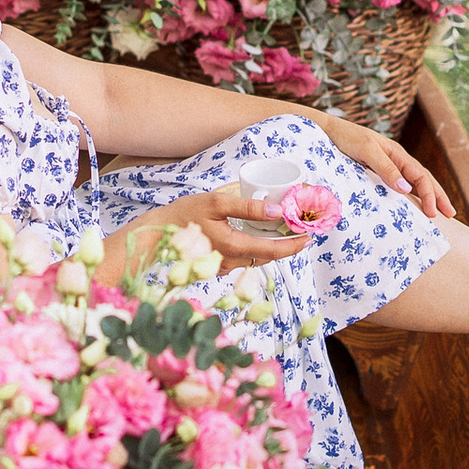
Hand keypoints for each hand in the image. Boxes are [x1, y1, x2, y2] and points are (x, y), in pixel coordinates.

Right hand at [165, 187, 318, 271]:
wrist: (159, 232)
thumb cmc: (186, 213)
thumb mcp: (217, 202)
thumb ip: (248, 208)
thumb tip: (277, 212)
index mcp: (233, 245)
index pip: (273, 250)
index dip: (294, 245)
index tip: (309, 238)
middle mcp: (231, 261)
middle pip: (268, 256)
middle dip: (287, 245)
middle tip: (302, 230)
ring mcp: (225, 266)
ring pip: (256, 258)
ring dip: (272, 246)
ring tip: (285, 230)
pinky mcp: (219, 266)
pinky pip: (244, 258)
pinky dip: (256, 248)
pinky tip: (260, 235)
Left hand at [318, 114, 455, 218]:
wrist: (326, 131)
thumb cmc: (345, 138)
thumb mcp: (366, 150)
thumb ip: (386, 168)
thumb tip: (407, 189)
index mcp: (397, 154)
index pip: (420, 176)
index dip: (430, 195)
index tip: (433, 213)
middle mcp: (396, 160)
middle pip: (423, 179)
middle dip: (438, 196)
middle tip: (451, 215)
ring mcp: (388, 166)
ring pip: (414, 182)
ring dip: (428, 196)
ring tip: (439, 212)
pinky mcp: (377, 172)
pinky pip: (399, 185)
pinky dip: (411, 195)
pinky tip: (413, 205)